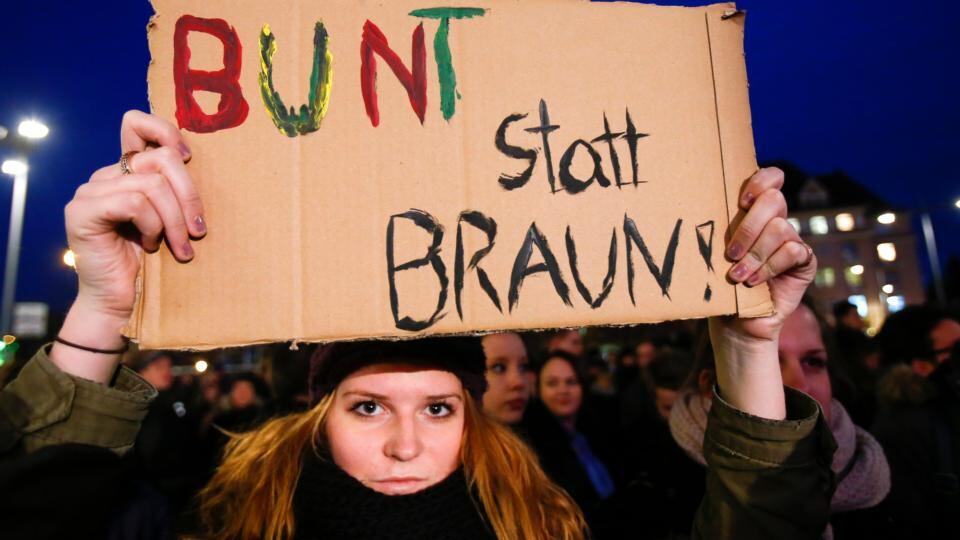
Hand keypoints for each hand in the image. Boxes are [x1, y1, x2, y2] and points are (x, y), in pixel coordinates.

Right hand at [52, 111, 203, 382]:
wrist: (122, 302)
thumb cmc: (154, 264)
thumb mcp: (173, 219)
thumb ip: (177, 190)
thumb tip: (201, 164)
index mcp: (126, 172)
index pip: (136, 124)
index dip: (165, 131)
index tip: (190, 158)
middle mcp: (106, 176)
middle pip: (159, 158)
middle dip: (189, 195)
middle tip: (198, 231)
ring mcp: (91, 191)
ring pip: (151, 183)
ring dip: (175, 220)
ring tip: (180, 248)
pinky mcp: (83, 211)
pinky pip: (134, 202)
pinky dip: (152, 225)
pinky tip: (151, 246)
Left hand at [712, 167, 816, 343]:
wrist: (734, 320)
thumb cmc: (718, 283)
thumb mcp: (712, 252)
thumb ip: (716, 227)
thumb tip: (693, 206)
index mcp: (754, 211)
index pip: (770, 178)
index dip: (761, 181)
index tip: (741, 203)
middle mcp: (776, 221)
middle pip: (774, 200)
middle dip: (748, 227)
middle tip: (730, 253)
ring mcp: (792, 240)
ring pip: (779, 228)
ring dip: (755, 255)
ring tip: (737, 275)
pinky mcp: (804, 261)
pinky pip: (793, 251)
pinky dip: (770, 267)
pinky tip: (753, 282)